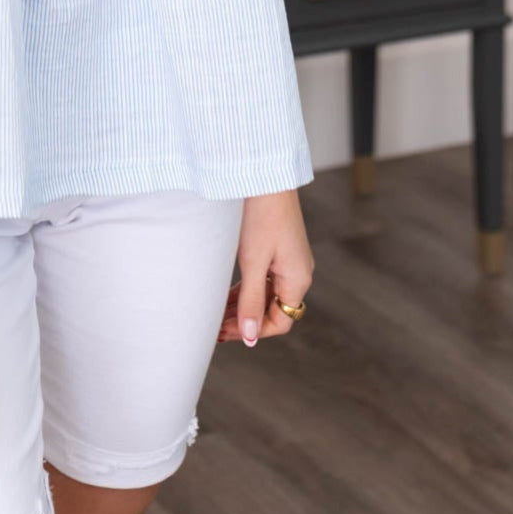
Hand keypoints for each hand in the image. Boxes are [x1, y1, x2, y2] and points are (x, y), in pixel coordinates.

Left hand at [218, 189, 312, 346]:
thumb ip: (251, 300)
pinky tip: (224, 293)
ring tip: (215, 314)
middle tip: (214, 328)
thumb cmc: (261, 215)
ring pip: (265, 295)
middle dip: (244, 321)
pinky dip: (245, 289)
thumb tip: (250, 337)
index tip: (226, 333)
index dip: (253, 332)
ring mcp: (288, 261)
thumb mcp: (253, 261)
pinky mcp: (277, 249)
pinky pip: (263, 279)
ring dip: (242, 306)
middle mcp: (297, 273)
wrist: (264, 175)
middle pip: (272, 310)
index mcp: (298, 279)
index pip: (280, 322)